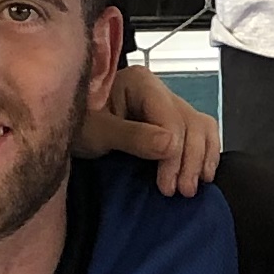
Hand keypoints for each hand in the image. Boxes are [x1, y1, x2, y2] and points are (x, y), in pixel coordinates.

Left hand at [83, 65, 221, 194]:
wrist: (68, 131)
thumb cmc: (79, 125)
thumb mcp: (97, 132)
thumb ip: (132, 136)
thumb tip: (171, 144)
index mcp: (141, 82)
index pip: (171, 117)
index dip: (175, 153)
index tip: (167, 184)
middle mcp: (159, 90)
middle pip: (190, 123)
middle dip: (189, 159)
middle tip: (181, 191)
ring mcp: (168, 105)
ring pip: (200, 127)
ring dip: (201, 158)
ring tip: (192, 187)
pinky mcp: (171, 122)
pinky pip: (201, 132)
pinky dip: (206, 152)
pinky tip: (204, 174)